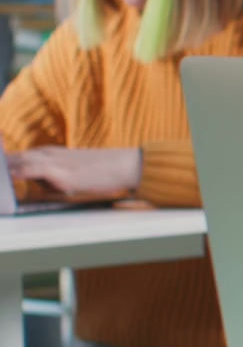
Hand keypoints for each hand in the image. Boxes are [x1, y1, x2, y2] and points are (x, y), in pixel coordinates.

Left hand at [7, 147, 141, 198]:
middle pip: (6, 157)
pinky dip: (12, 173)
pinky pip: (27, 170)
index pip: (9, 156)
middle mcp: (44, 154)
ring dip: (1, 167)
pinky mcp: (59, 172)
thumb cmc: (101, 173)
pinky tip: (4, 179)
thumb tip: (30, 192)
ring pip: (12, 161)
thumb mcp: (68, 175)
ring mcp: (50, 161)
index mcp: (44, 154)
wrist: (125, 165)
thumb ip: (46, 180)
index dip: (0, 161)